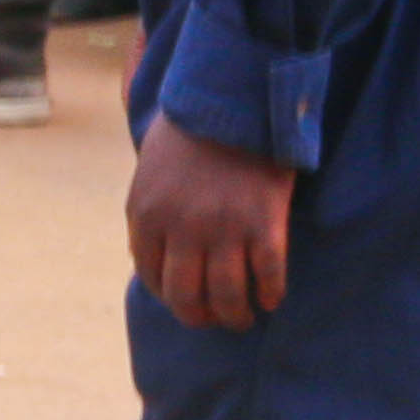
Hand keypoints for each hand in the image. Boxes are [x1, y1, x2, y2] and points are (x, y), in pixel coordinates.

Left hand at [126, 116, 293, 331]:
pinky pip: (268, 275)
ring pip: (226, 295)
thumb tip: (150, 251)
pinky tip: (272, 299)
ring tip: (244, 317)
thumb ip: (151, 211)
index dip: (169, 297)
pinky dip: (270, 293)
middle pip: (186, 296)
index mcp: (147, 216)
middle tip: (215, 320)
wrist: (232, 99)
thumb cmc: (189, 131)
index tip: (184, 301)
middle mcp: (181, 229)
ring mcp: (224, 228)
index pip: (152, 278)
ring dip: (235, 315)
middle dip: (200, 317)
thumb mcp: (150, 171)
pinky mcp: (264, 223)